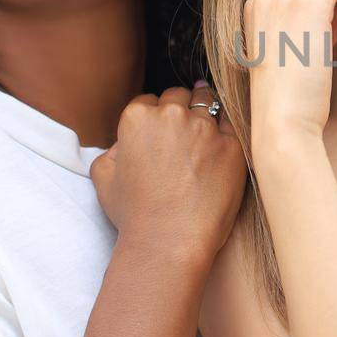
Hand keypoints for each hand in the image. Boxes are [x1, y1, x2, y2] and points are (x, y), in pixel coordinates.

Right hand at [90, 85, 245, 268]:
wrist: (169, 241)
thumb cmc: (134, 214)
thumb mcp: (104, 177)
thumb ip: (111, 149)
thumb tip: (124, 142)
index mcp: (138, 117)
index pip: (149, 101)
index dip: (154, 116)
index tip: (161, 132)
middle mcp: (172, 114)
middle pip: (180, 96)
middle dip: (180, 110)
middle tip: (183, 133)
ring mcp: (205, 128)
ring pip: (208, 104)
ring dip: (206, 115)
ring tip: (204, 136)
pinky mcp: (232, 145)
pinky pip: (233, 127)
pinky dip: (226, 135)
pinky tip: (221, 150)